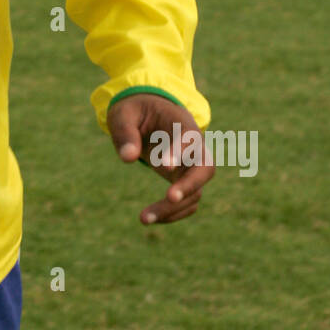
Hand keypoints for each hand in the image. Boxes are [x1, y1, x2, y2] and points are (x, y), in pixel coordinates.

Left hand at [107, 93, 213, 225]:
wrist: (147, 114)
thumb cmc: (135, 110)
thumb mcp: (123, 115)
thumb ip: (125, 133)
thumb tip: (128, 158)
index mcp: (180, 123)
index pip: (189, 138)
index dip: (179, 152)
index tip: (163, 166)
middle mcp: (193, 146)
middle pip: (206, 168)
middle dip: (190, 185)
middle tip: (170, 197)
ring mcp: (191, 165)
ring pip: (196, 191)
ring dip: (173, 208)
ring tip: (143, 219)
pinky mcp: (184, 180)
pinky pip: (188, 201)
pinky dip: (172, 213)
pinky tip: (148, 218)